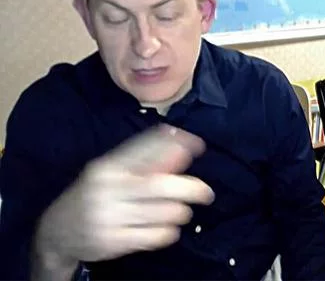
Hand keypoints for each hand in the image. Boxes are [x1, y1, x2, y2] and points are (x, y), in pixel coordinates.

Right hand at [33, 124, 214, 269]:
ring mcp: (108, 216)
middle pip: (160, 185)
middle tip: (207, 192)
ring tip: (180, 211)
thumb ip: (146, 160)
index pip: (145, 148)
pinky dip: (169, 232)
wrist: (56, 232)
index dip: (175, 145)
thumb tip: (181, 145)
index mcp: (107, 166)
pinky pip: (155, 236)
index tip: (198, 144)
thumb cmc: (94, 195)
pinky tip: (168, 228)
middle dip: (191, 188)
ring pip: (163, 212)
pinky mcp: (112, 241)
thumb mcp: (113, 172)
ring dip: (181, 212)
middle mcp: (107, 189)